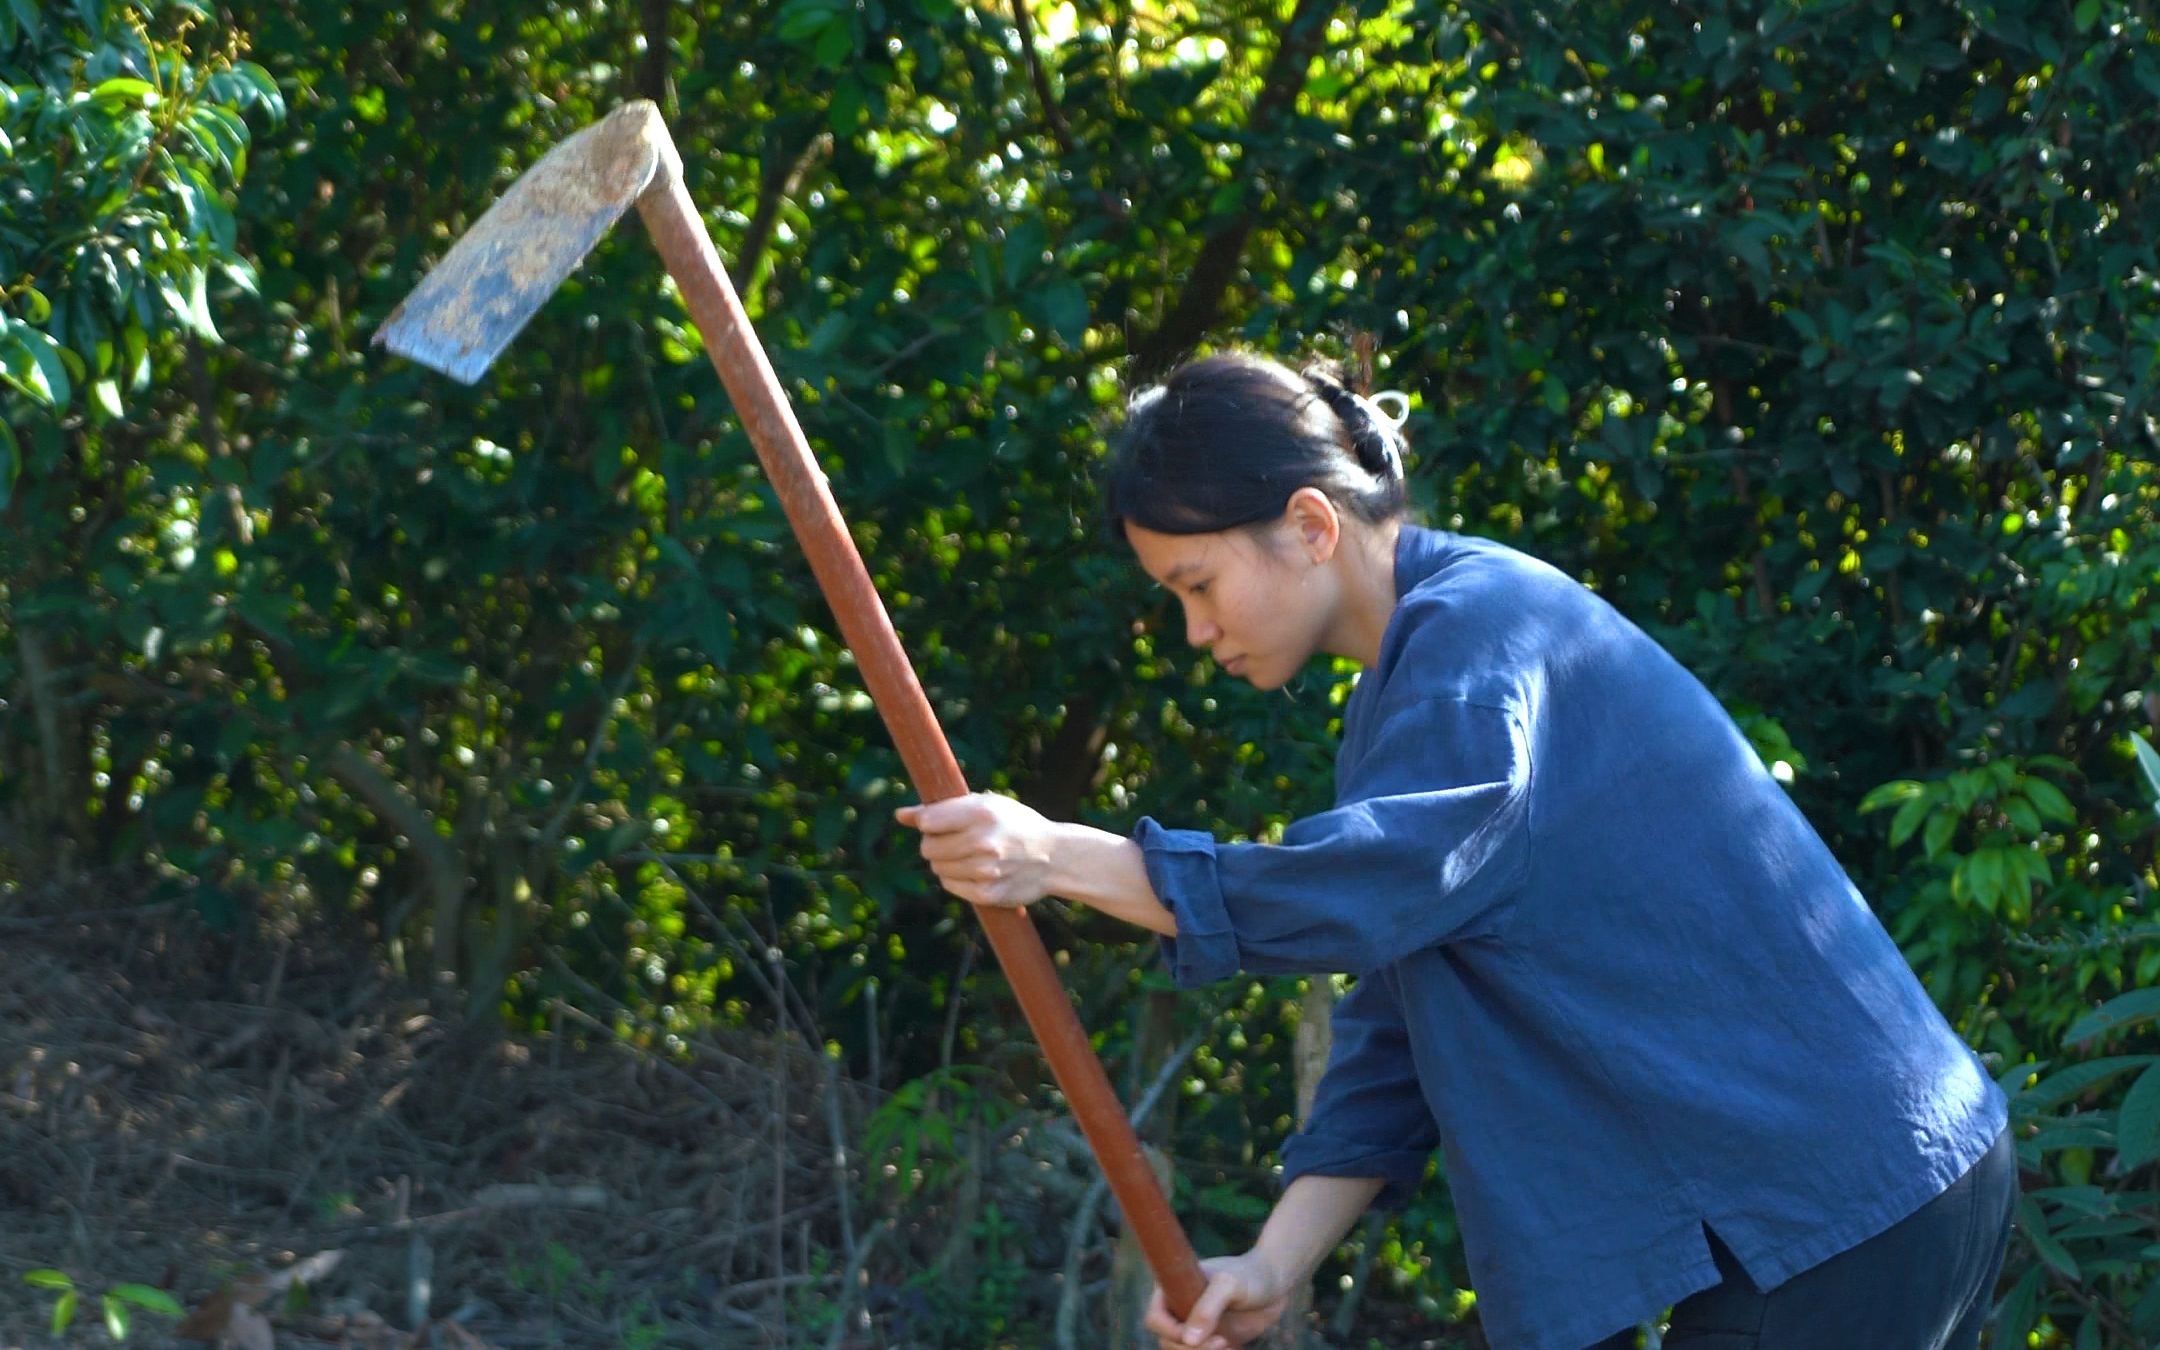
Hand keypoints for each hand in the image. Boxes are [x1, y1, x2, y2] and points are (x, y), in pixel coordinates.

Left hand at [894, 793, 1060, 908]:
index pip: (927, 821)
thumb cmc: (1014, 825)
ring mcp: (986, 870)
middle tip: (957, 840)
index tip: (942, 823)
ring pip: (937, 867)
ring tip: (971, 855)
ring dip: (946, 861)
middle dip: (936, 843)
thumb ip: (941, 809)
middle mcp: (983, 841)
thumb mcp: (985, 805)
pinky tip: (976, 871)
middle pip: (928, 847)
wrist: (1055, 857)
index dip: (930, 822)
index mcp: (982, 813)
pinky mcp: (987, 893)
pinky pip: (949, 885)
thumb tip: (899, 815)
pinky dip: (956, 878)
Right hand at [1143, 1252, 1290, 1349]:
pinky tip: (1233, 1348)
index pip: (1155, 1319)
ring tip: (1228, 1347)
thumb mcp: (1229, 1285)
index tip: (1195, 1337)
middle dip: (1191, 1349)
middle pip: (1168, 1342)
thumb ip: (1208, 1308)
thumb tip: (1188, 1339)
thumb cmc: (1250, 1276)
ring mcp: (1194, 1326)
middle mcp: (1179, 1309)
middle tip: (1222, 1343)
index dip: (1170, 1332)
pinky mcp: (1210, 1341)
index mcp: (1172, 1289)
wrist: (1275, 1284)